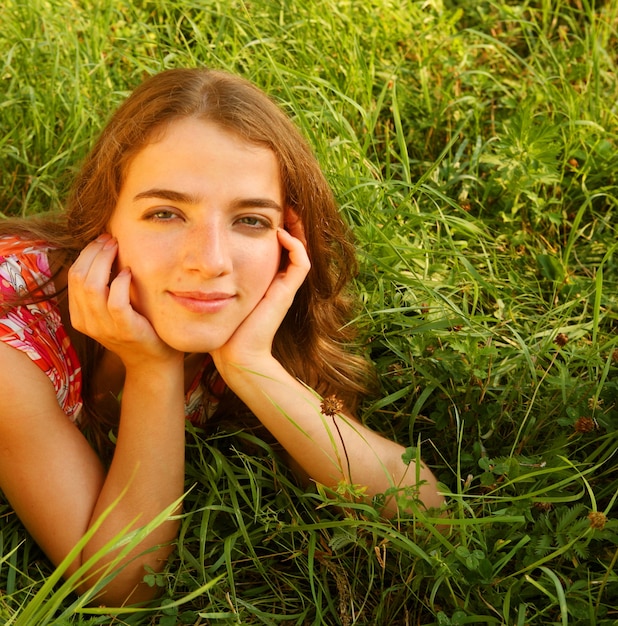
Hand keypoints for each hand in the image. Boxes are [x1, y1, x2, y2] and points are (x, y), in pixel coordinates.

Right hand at [68, 235, 181, 368]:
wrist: (153, 361)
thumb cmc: (137, 329)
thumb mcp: (112, 310)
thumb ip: (104, 289)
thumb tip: (105, 250)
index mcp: (80, 315)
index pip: (73, 276)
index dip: (86, 253)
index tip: (102, 240)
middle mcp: (87, 322)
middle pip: (79, 276)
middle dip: (94, 252)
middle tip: (110, 239)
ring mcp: (105, 327)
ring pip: (92, 286)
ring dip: (105, 261)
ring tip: (118, 248)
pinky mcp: (126, 330)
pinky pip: (115, 301)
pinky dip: (121, 283)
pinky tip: (129, 272)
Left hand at [210, 213, 309, 376]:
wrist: (232, 351)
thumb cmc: (219, 323)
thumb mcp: (214, 290)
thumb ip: (212, 273)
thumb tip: (196, 252)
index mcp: (262, 278)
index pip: (276, 245)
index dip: (272, 225)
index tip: (261, 208)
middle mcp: (277, 280)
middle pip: (292, 243)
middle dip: (288, 221)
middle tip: (281, 202)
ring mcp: (285, 286)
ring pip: (301, 248)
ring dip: (296, 227)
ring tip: (286, 209)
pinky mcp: (287, 292)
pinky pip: (301, 262)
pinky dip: (294, 245)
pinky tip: (277, 232)